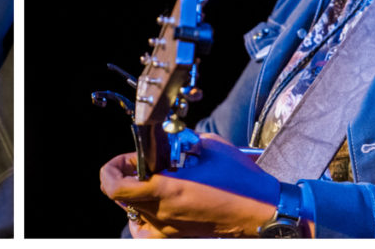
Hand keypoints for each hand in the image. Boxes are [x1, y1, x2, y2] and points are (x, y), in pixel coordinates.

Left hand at [100, 136, 279, 237]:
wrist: (265, 212)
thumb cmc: (240, 180)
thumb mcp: (209, 146)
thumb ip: (182, 140)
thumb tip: (168, 138)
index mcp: (167, 190)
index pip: (116, 188)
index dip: (109, 170)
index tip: (120, 159)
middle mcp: (165, 215)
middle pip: (123, 199)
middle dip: (126, 176)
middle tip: (141, 160)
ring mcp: (172, 230)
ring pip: (136, 217)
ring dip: (134, 197)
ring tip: (149, 181)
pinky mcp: (182, 237)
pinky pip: (152, 231)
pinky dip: (147, 217)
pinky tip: (159, 203)